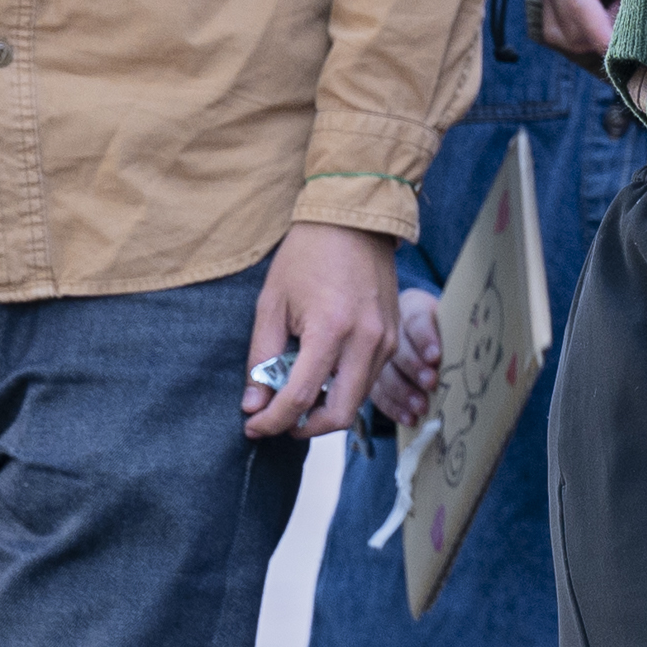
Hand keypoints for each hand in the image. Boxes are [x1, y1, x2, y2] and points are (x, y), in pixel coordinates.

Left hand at [247, 220, 399, 440]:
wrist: (354, 219)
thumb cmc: (308, 254)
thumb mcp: (272, 303)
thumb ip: (262, 357)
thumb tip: (254, 405)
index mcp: (331, 330)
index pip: (301, 398)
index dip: (272, 421)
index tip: (253, 426)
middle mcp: (366, 340)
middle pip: (339, 414)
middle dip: (304, 427)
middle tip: (279, 420)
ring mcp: (386, 340)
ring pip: (358, 401)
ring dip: (326, 409)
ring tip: (298, 393)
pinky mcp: (394, 337)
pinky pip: (369, 379)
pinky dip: (343, 389)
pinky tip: (322, 374)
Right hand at [367, 282, 448, 429]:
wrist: (424, 333)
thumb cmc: (444, 328)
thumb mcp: (452, 321)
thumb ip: (458, 332)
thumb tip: (481, 348)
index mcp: (413, 307)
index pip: (416, 320)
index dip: (425, 338)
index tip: (436, 356)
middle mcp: (391, 328)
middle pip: (398, 348)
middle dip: (414, 368)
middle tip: (431, 383)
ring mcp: (378, 354)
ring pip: (384, 373)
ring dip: (403, 392)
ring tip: (421, 407)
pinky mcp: (372, 377)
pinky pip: (378, 393)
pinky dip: (394, 407)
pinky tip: (409, 418)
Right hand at [532, 0, 637, 61]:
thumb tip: (625, 5)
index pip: (580, 3)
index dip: (601, 33)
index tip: (624, 53)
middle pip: (568, 23)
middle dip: (598, 39)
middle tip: (631, 36)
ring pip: (557, 33)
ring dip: (588, 39)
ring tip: (617, 23)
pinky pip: (554, 28)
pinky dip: (578, 34)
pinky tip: (602, 22)